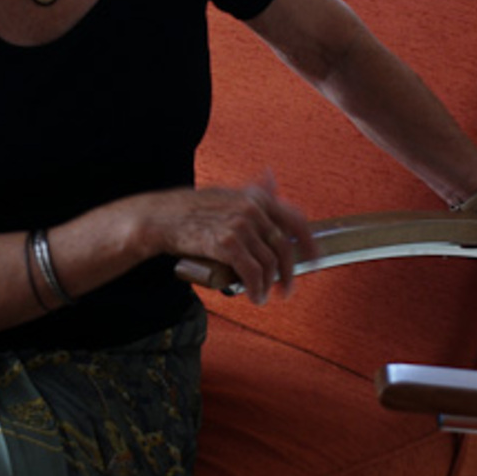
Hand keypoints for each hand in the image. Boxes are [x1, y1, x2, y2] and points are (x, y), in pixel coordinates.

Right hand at [161, 174, 316, 305]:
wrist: (161, 218)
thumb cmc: (193, 209)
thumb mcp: (227, 193)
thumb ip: (252, 190)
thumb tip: (271, 178)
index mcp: (257, 197)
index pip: (296, 220)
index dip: (309, 244)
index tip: (315, 261)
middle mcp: (252, 209)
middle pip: (283, 248)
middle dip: (289, 273)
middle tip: (286, 288)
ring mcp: (240, 226)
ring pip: (268, 264)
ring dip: (269, 285)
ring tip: (263, 296)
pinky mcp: (226, 244)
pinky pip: (251, 272)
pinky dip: (256, 288)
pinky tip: (255, 297)